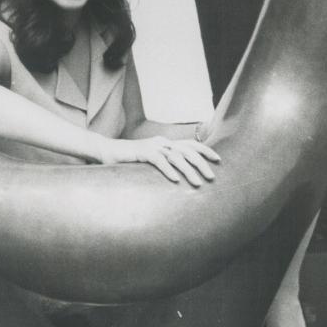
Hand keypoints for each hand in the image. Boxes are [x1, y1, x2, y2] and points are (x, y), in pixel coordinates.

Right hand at [98, 135, 219, 186]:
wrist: (108, 151)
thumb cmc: (131, 160)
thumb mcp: (152, 161)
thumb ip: (166, 164)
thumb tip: (182, 177)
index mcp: (166, 143)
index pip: (190, 144)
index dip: (205, 150)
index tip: (218, 160)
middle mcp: (162, 142)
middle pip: (187, 151)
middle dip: (201, 164)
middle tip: (212, 177)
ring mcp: (152, 146)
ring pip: (175, 157)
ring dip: (189, 170)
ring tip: (198, 184)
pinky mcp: (141, 152)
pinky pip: (158, 161)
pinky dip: (168, 170)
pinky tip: (176, 180)